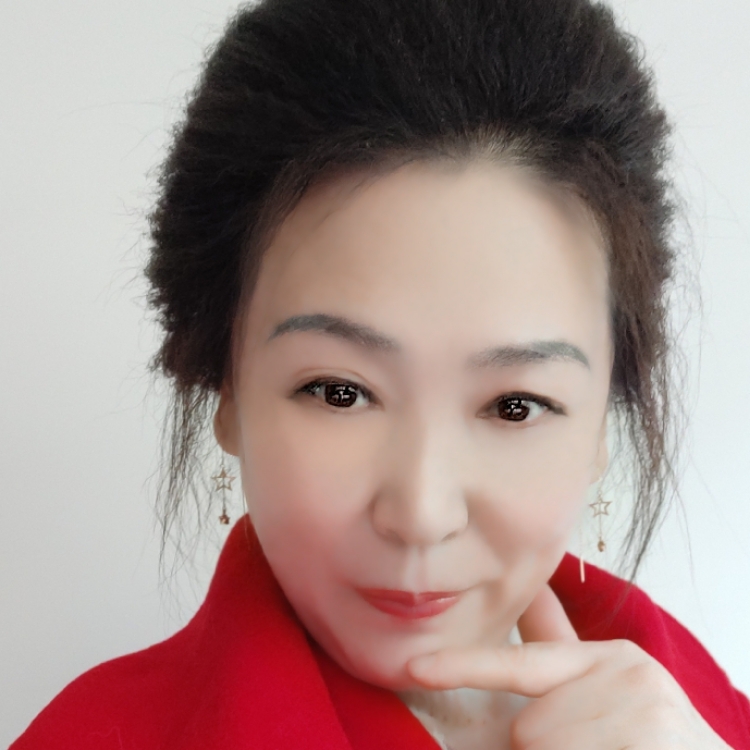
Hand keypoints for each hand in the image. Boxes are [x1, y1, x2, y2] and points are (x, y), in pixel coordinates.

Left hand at [406, 583, 732, 749]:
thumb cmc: (649, 740)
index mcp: (608, 656)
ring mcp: (641, 711)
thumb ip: (554, 659)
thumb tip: (505, 628)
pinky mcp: (649, 741)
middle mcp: (626, 671)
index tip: (414, 666)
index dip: (462, 665)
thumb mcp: (609, 691)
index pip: (521, 661)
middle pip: (527, 729)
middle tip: (597, 748)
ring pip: (543, 749)